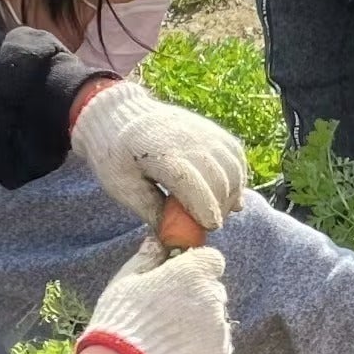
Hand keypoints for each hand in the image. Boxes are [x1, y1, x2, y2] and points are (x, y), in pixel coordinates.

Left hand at [70, 75, 248, 231]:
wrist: (118, 114)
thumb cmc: (115, 154)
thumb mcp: (121, 186)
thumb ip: (149, 210)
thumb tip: (173, 239)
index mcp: (158, 152)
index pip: (192, 183)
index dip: (205, 208)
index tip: (209, 227)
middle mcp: (186, 138)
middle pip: (218, 178)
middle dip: (220, 207)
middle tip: (210, 225)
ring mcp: (202, 131)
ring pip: (233, 168)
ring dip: (232, 194)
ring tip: (219, 212)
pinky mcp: (212, 130)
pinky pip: (236, 156)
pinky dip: (238, 178)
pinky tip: (229, 194)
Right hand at [76, 242, 232, 353]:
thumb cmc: (120, 318)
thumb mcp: (126, 280)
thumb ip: (147, 258)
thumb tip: (156, 242)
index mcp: (192, 272)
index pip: (212, 260)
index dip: (197, 268)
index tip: (182, 278)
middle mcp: (212, 296)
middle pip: (213, 290)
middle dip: (197, 297)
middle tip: (170, 312)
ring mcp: (219, 326)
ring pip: (216, 318)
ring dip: (200, 323)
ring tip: (170, 337)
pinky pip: (218, 345)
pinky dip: (203, 348)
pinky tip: (177, 352)